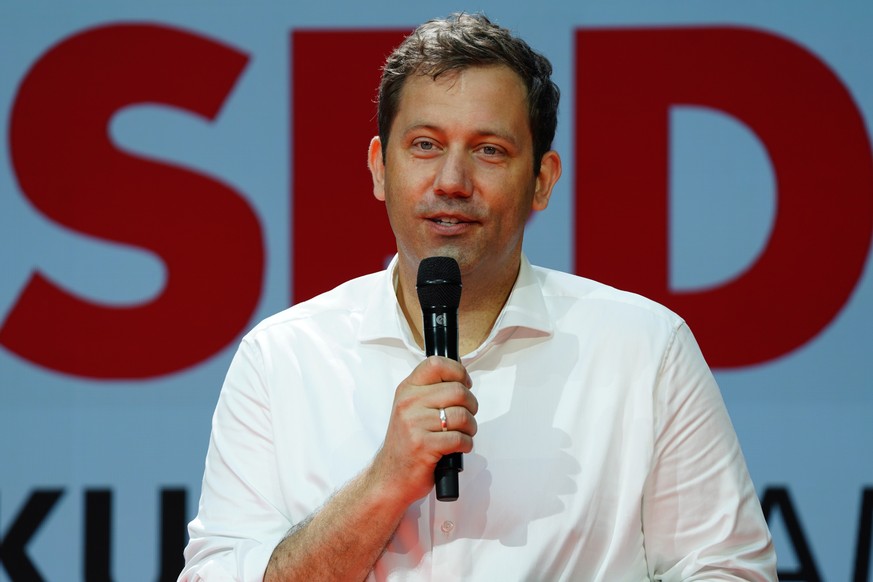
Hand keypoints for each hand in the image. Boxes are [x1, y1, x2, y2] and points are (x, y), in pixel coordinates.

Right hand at [369, 356, 477, 505]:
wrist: (389, 477)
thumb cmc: (406, 444)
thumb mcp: (411, 409)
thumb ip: (431, 391)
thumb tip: (461, 375)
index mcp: (407, 390)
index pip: (436, 364)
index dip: (458, 371)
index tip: (465, 383)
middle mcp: (408, 404)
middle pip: (457, 391)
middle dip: (471, 405)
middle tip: (467, 416)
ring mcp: (415, 424)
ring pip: (462, 415)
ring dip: (470, 427)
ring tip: (463, 434)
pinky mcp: (424, 446)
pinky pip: (460, 438)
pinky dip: (466, 444)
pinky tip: (458, 447)